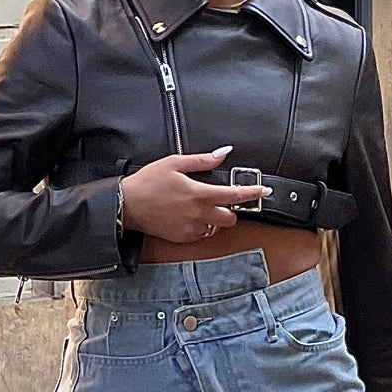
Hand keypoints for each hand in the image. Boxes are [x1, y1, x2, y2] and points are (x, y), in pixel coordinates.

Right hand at [119, 147, 268, 243]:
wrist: (127, 206)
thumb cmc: (148, 182)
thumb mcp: (175, 163)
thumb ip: (202, 160)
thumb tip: (223, 153)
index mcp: (200, 194)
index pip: (236, 195)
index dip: (253, 193)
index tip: (264, 191)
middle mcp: (199, 214)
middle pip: (231, 218)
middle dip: (231, 210)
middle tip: (222, 200)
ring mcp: (191, 229)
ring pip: (216, 227)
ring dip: (215, 218)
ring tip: (201, 207)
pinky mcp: (183, 238)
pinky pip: (201, 234)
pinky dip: (201, 226)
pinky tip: (190, 216)